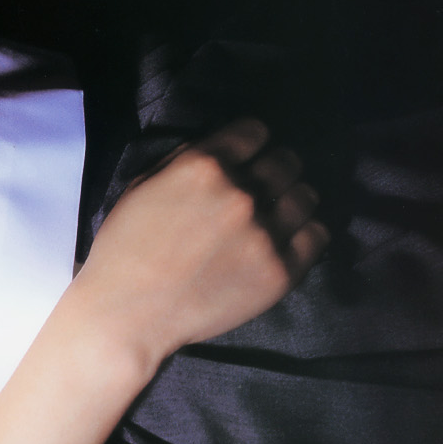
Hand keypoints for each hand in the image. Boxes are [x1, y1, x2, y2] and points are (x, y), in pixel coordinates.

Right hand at [73, 119, 328, 372]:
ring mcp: (265, 234)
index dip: (252, 141)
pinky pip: (317, 236)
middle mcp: (240, 194)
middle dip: (275, 168)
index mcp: (202, 167)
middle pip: (287, 161)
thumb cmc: (125, 247)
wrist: (128, 312)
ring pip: (306, 196)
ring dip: (292, 199)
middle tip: (263, 187)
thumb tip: (224, 148)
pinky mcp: (281, 271)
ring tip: (277, 214)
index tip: (249, 155)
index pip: (255, 131)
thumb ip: (184, 161)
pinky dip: (305, 233)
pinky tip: (285, 239)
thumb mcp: (142, 187)